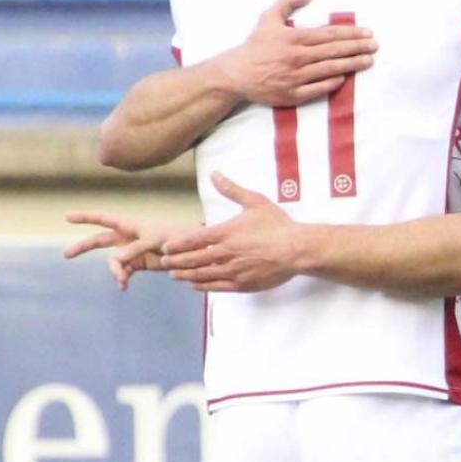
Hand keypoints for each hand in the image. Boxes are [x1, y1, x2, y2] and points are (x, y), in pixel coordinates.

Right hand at [64, 212, 196, 289]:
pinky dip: (122, 278)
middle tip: (66, 254)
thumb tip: (116, 259)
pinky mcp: (139, 264)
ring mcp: (132, 251)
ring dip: (115, 271)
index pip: (103, 218)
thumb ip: (135, 248)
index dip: (85, 217)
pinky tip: (124, 285)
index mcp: (130, 224)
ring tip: (122, 280)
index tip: (67, 217)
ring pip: (113, 262)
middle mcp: (127, 237)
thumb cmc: (175, 236)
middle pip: (99, 240)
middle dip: (83, 246)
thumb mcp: (155, 239)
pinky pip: (124, 272)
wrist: (192, 251)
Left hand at [161, 172, 299, 291]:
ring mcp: (234, 271)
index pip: (194, 240)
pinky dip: (202, 286)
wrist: (297, 249)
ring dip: (185, 275)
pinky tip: (194, 284)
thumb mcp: (254, 202)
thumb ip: (231, 189)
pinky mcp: (242, 284)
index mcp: (227, 233)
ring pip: (202, 275)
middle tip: (163, 262)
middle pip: (194, 259)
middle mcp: (226, 253)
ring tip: (174, 275)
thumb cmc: (277, 225)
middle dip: (176, 261)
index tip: (166, 247)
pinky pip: (217, 287)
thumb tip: (215, 174)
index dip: (178, 245)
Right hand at [211, 0, 376, 106]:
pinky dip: (332, 83)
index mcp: (294, 38)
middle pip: (334, 51)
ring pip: (329, 69)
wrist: (236, 74)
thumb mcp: (268, 18)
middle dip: (357, 48)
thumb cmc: (255, 45)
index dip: (350, 33)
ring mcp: (296, 77)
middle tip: (375, 46)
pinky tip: (344, 78)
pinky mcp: (293, 94)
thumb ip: (288, 1)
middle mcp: (298, 57)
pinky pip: (317, 89)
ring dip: (351, 65)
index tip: (367, 32)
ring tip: (368, 61)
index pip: (329, 35)